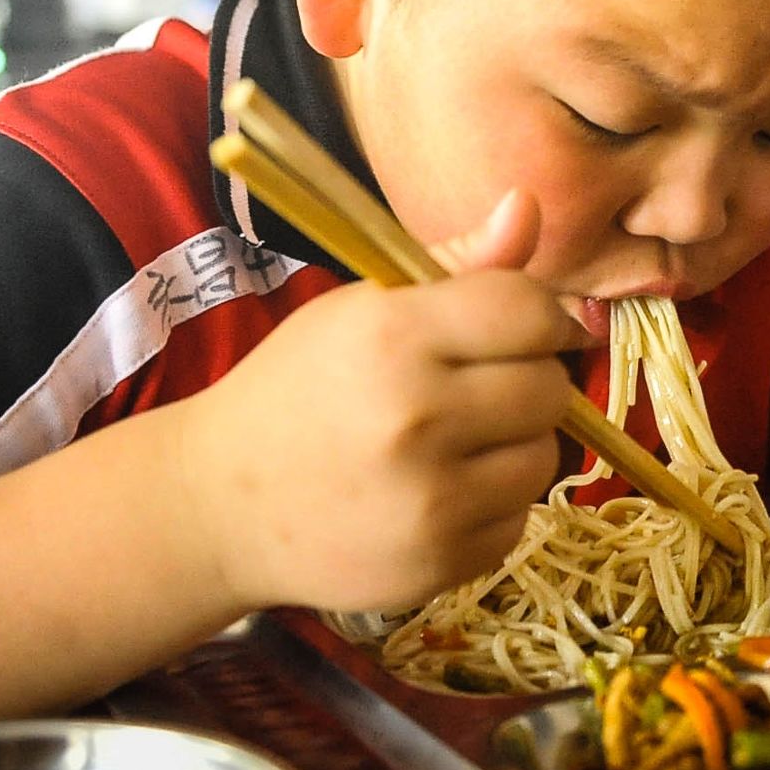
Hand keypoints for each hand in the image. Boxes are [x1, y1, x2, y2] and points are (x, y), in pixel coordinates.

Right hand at [183, 189, 581, 613]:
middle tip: (476, 388)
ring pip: (545, 458)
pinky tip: (437, 493)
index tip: (518, 328)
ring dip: (514, 446)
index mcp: (394, 337)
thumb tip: (529, 205)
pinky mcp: (439, 563)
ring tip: (456, 442)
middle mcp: (417, 418)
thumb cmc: (297, 390)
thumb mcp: (361, 310)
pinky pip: (517, 521)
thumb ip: (457, 264)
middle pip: (549, 387)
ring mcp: (430, 501)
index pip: (528, 311)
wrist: (221, 504)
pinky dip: (491, 506)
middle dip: (525, 381)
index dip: (536, 315)